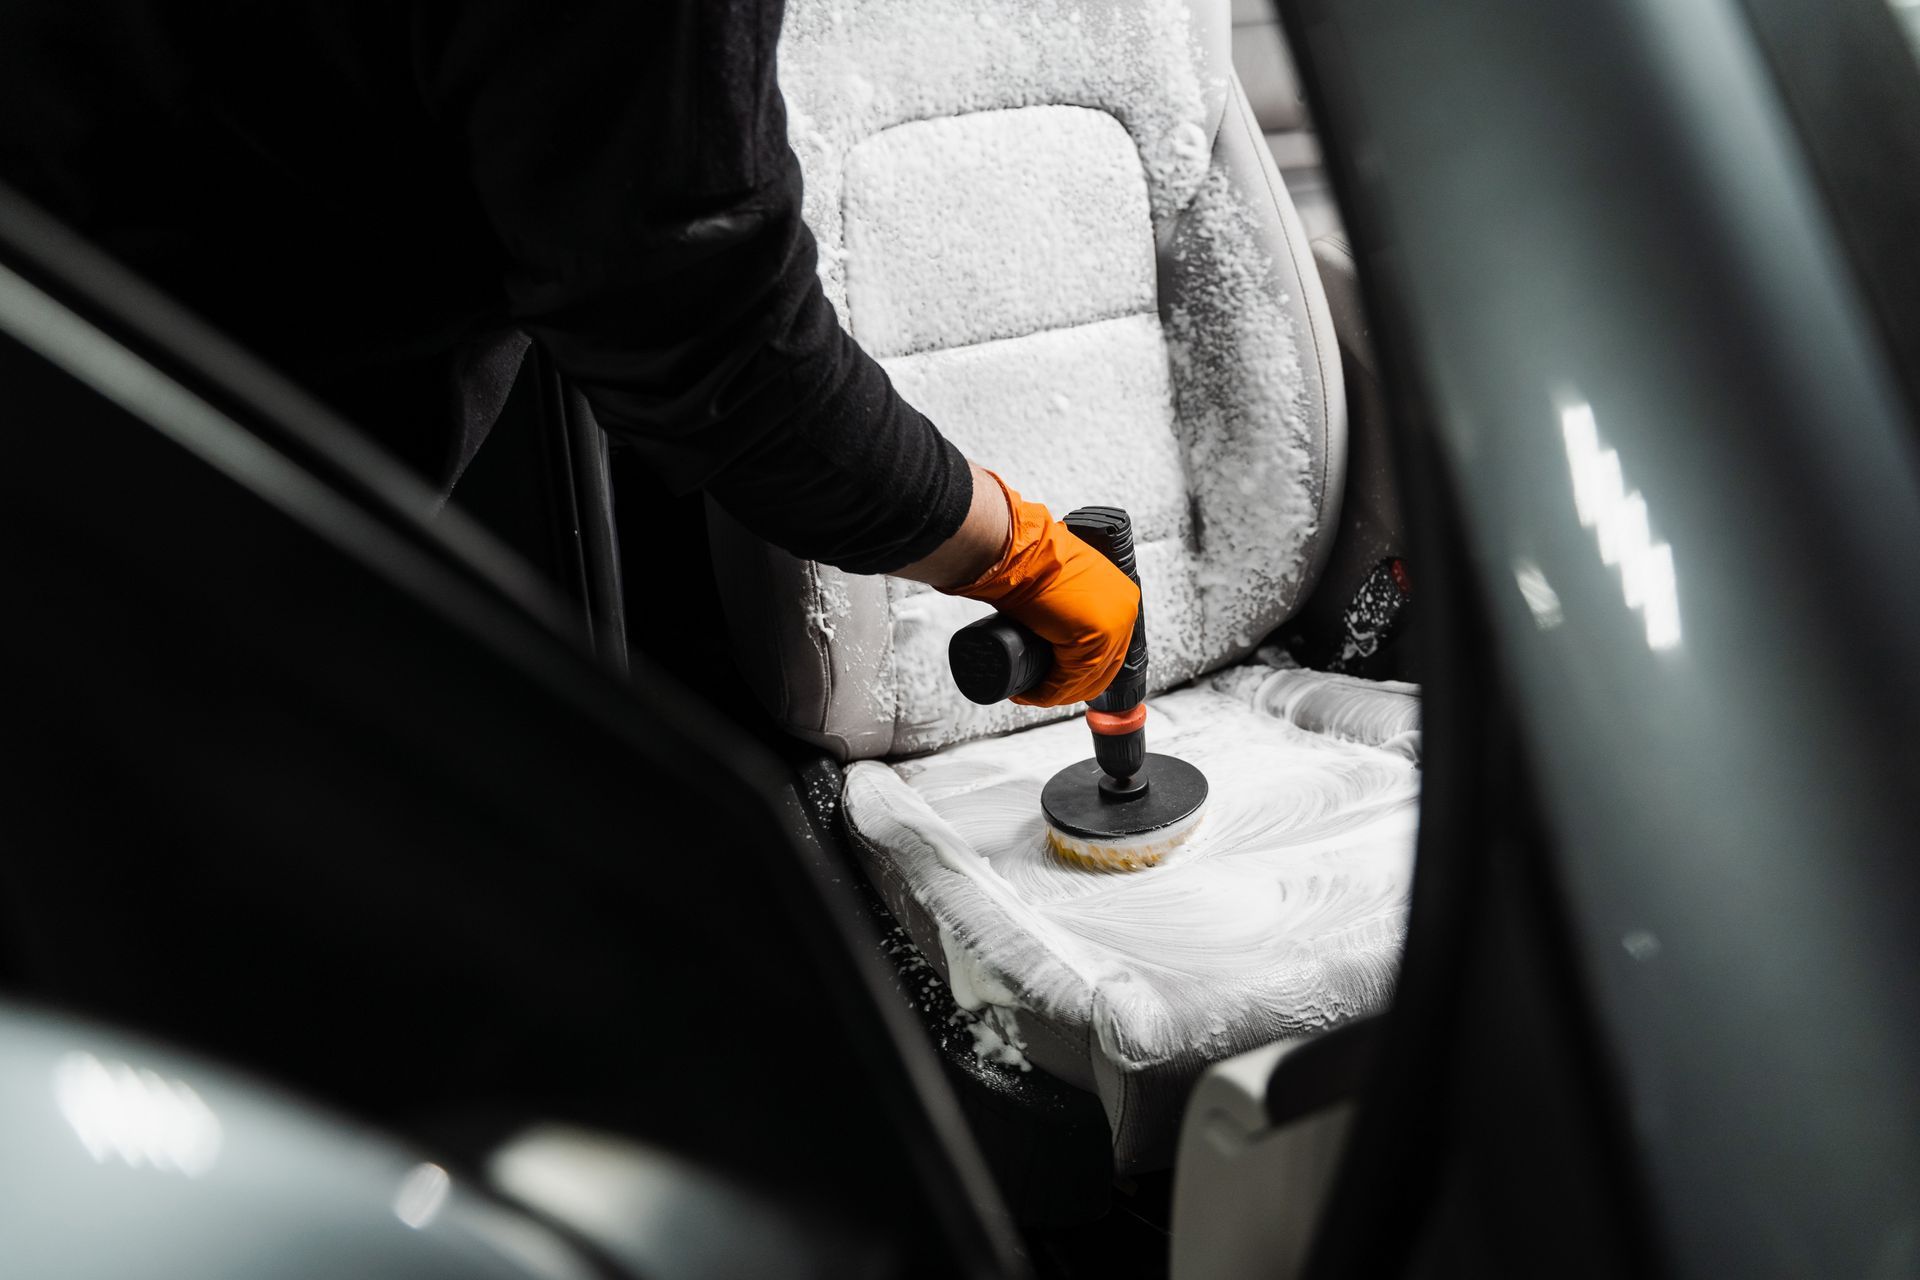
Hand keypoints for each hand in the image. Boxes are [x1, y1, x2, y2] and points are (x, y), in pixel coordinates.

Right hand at [944, 470, 1138, 707]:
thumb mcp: (1062, 580)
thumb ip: (1069, 598)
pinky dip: (1047, 693)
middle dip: (1070, 686)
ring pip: (1086, 679)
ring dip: (1056, 693)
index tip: (1057, 677)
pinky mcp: (1094, 641)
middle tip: (1041, 689)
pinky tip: (1029, 694)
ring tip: (1029, 692)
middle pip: (1102, 668)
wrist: (1018, 550)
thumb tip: (1056, 623)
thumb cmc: (1031, 558)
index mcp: (1122, 596)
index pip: (1110, 648)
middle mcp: (1124, 611)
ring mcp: (1114, 626)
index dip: (1082, 670)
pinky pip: (1069, 680)